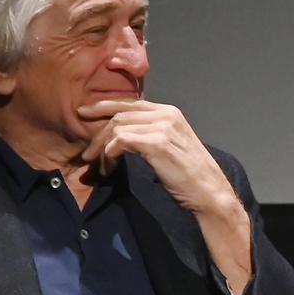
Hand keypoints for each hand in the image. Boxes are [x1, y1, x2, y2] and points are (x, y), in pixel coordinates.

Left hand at [81, 98, 252, 287]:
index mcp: (170, 112)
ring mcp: (162, 127)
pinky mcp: (156, 143)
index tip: (84, 114)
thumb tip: (121, 134)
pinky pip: (120, 141)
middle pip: (120, 115)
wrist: (209, 192)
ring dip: (102, 148)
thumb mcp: (171, 146)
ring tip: (99, 165)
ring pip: (117, 128)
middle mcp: (166, 114)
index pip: (130, 102)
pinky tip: (109, 168)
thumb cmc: (190, 175)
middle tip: (87, 152)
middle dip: (97, 132)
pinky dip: (109, 154)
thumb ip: (151, 133)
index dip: (104, 106)